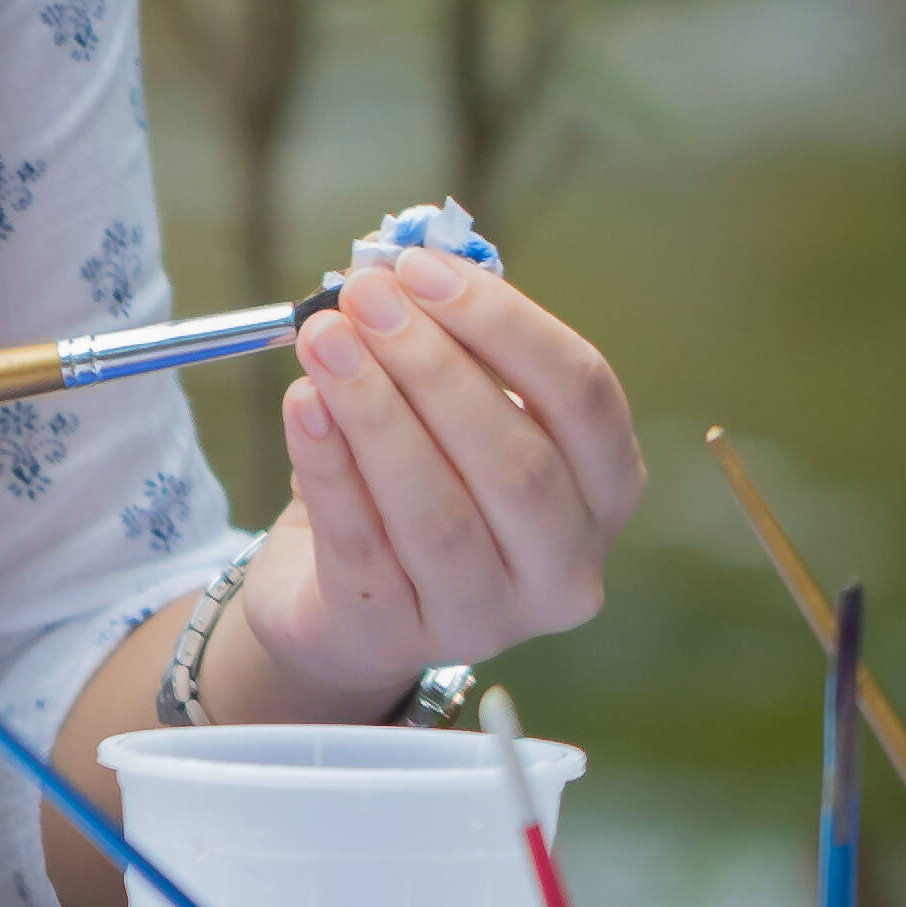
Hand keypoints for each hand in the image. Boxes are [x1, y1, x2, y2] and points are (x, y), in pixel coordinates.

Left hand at [234, 242, 642, 706]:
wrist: (340, 605)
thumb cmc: (411, 490)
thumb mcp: (448, 418)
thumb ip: (444, 349)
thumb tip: (400, 273)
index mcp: (604, 492)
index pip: (584, 398)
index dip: (505, 325)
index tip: (423, 269)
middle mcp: (565, 567)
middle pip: (517, 460)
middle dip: (434, 366)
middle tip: (364, 299)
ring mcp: (485, 617)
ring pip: (438, 511)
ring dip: (376, 412)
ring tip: (323, 339)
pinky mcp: (393, 637)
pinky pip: (360, 543)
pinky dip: (327, 466)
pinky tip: (301, 405)